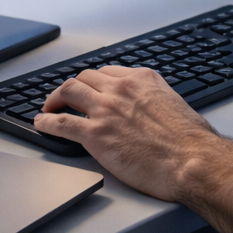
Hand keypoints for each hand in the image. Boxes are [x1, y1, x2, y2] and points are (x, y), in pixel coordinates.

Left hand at [34, 66, 224, 200]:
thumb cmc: (191, 141)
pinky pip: (61, 123)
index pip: (109, 72)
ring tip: (49, 108)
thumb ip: (157, 101)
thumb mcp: (175, 105)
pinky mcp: (94, 134)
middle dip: (73, 88)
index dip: (95, 82)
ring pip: (68, 92)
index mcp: (142, 80)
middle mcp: (121, 89)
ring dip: (54, 99)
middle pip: (85, 78)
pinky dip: (46, 122)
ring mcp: (105, 110)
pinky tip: (41, 124)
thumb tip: (153, 110)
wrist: (192, 160)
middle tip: (66, 98)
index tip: (91, 89)